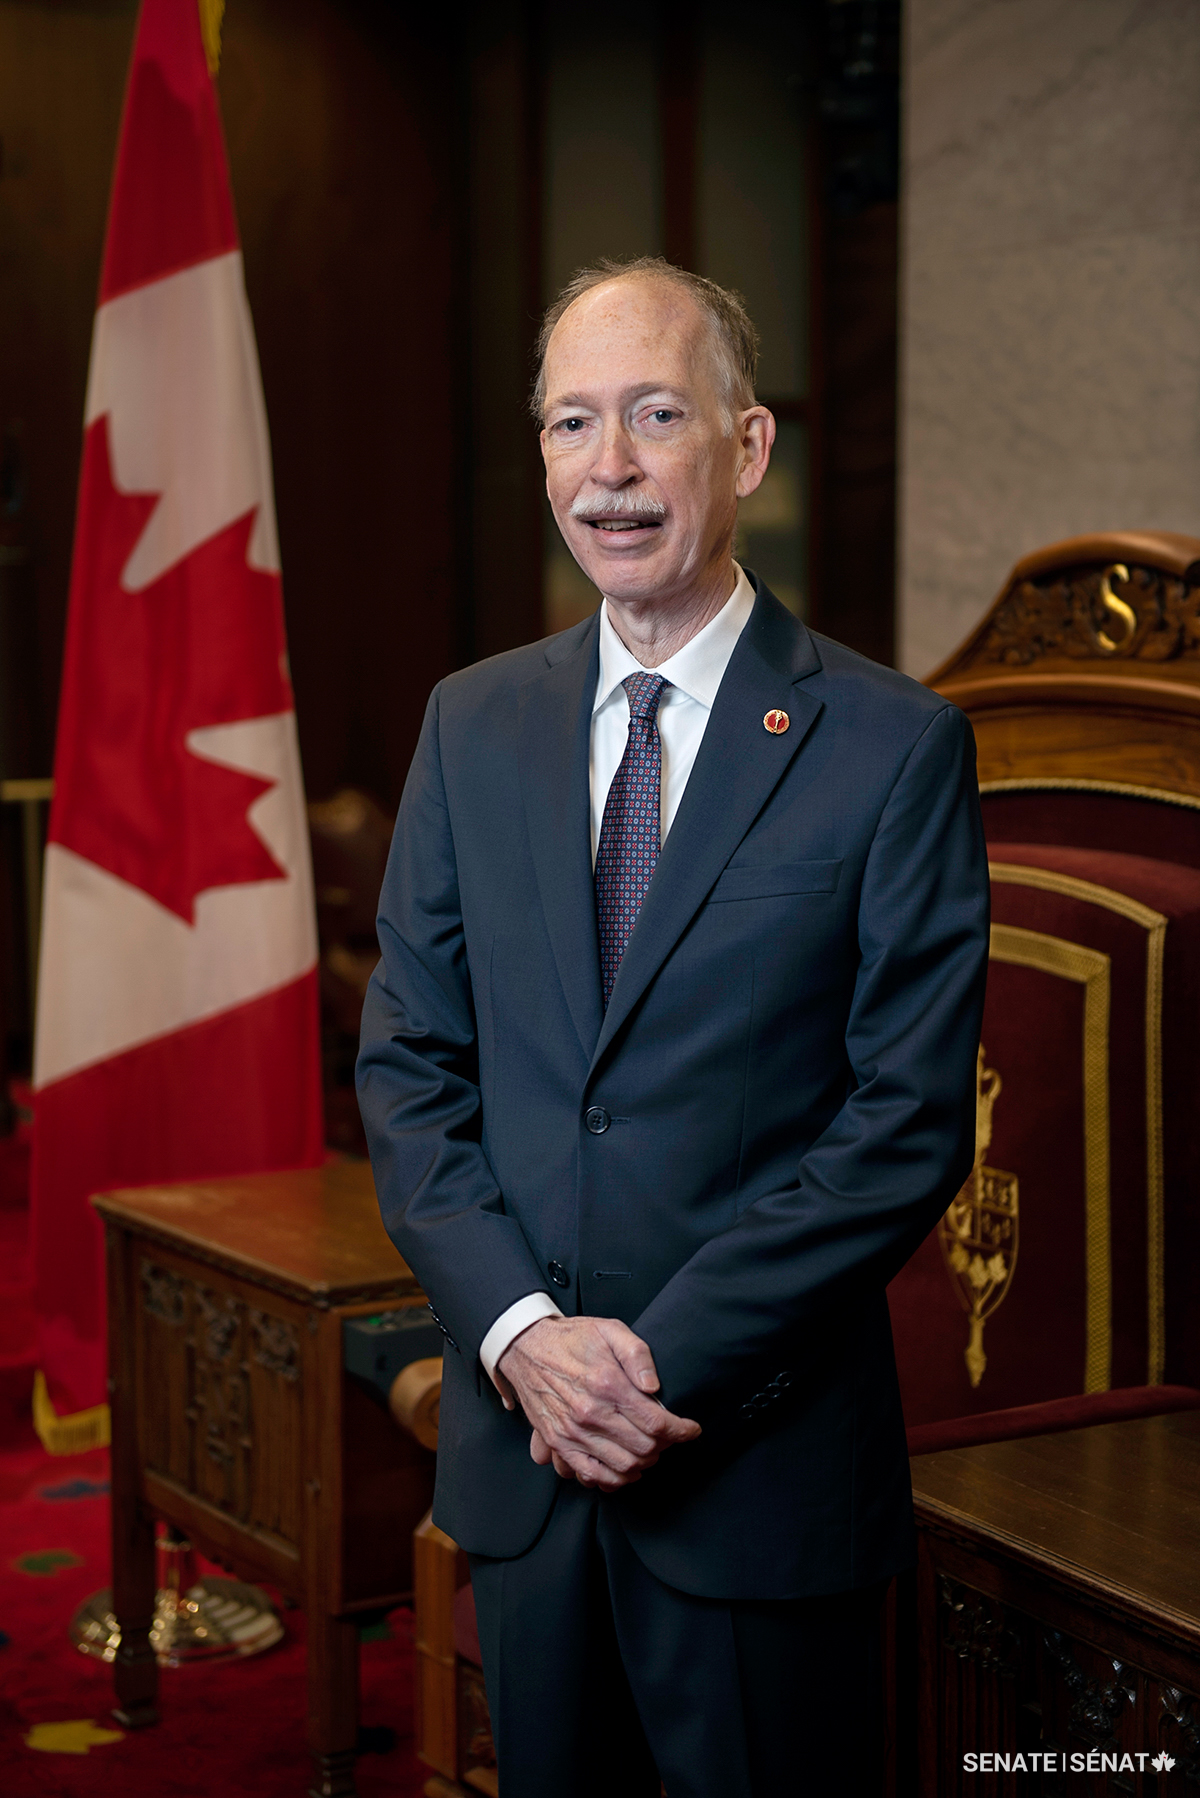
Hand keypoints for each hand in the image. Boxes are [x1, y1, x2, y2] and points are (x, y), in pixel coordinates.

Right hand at [497, 1315, 700, 1490]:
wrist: (525, 1348)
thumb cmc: (572, 1338)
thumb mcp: (610, 1330)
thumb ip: (638, 1354)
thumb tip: (655, 1387)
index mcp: (606, 1384)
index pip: (656, 1422)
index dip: (681, 1430)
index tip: (690, 1429)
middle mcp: (590, 1413)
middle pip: (644, 1447)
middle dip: (666, 1445)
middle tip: (670, 1435)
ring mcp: (573, 1432)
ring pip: (624, 1466)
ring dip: (645, 1462)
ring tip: (652, 1449)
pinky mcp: (560, 1443)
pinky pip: (593, 1475)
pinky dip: (616, 1479)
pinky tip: (627, 1468)